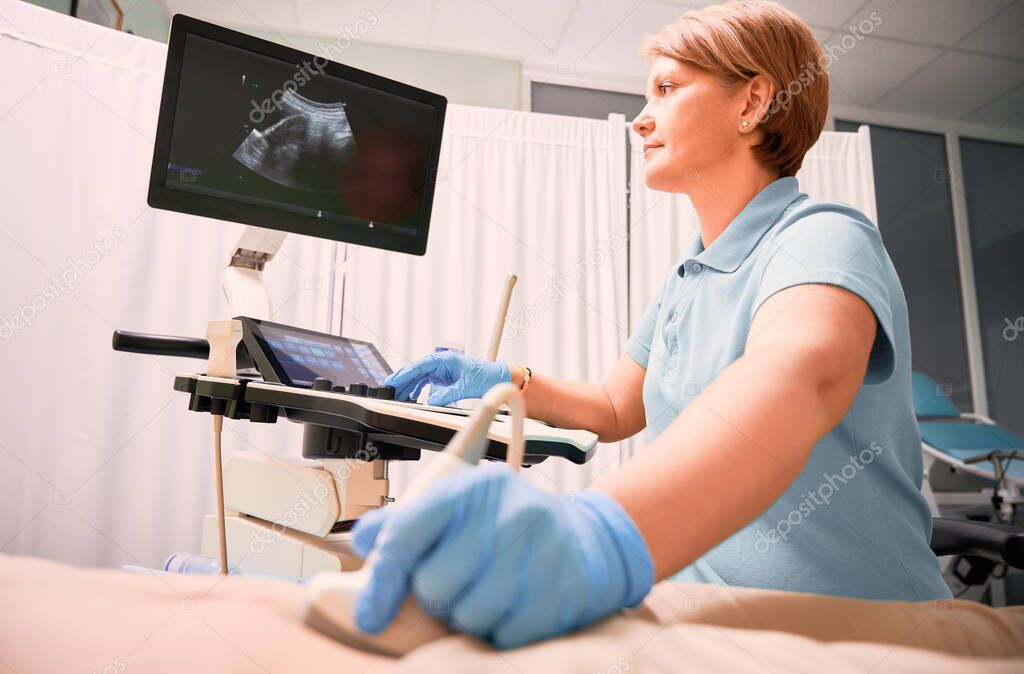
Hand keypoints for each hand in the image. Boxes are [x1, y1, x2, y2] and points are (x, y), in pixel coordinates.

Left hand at [351, 463, 653, 648]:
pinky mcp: (562, 589)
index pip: (407, 533)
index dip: (382, 580)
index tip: (369, 615)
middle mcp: (510, 510)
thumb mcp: (459, 511)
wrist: (585, 542)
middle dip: (437, 596)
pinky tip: (514, 607)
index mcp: (475, 486)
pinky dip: (501, 632)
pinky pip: (504, 636)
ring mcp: (541, 549)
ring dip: (469, 616)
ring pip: (467, 614)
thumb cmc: (505, 530)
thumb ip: (406, 524)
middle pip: (433, 583)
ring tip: (488, 594)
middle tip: (459, 585)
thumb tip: (362, 540)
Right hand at [384, 352, 510, 405]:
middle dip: (402, 380)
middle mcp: (441, 363)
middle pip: (416, 371)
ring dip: (408, 387)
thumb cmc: (485, 376)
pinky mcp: (443, 377)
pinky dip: (418, 389)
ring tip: (397, 397)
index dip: (405, 373)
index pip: (420, 365)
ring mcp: (441, 370)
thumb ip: (447, 395)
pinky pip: (426, 382)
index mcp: (445, 359)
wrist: (497, 378)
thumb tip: (431, 402)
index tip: (393, 381)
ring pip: (419, 377)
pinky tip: (411, 397)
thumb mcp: (465, 387)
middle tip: (388, 390)